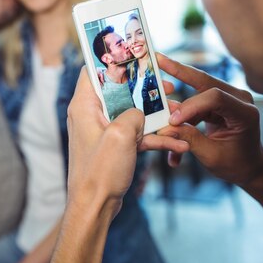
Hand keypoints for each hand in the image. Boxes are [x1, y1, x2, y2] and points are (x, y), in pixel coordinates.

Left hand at [67, 68, 187, 210]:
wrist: (95, 208)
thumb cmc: (99, 172)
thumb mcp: (120, 135)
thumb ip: (134, 113)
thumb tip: (140, 112)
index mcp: (84, 106)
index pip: (92, 70)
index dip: (111, 60)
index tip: (133, 54)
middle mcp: (91, 115)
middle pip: (119, 91)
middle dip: (144, 89)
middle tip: (167, 85)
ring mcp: (103, 132)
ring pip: (132, 114)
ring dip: (155, 115)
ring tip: (178, 111)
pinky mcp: (114, 147)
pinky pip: (136, 136)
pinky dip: (154, 138)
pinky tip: (178, 143)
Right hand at [151, 54, 262, 186]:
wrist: (248, 167)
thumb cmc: (236, 165)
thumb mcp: (211, 156)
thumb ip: (189, 139)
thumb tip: (166, 126)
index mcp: (245, 113)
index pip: (215, 97)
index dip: (190, 105)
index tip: (172, 120)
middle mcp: (239, 99)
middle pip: (205, 81)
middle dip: (179, 70)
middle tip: (158, 59)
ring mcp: (229, 98)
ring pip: (196, 90)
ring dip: (177, 103)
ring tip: (158, 106)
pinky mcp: (219, 102)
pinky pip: (196, 104)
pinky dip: (183, 116)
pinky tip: (171, 127)